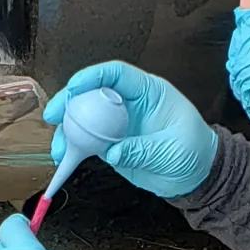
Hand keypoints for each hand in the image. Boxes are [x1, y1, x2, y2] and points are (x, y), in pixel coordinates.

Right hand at [43, 62, 218, 197]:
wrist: (196, 175)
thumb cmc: (194, 152)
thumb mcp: (172, 150)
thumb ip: (142, 149)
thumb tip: (112, 152)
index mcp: (148, 92)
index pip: (117, 74)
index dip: (94, 76)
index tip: (75, 87)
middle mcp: (129, 104)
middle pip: (92, 93)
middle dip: (69, 101)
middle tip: (53, 115)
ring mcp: (117, 124)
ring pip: (84, 119)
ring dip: (67, 131)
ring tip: (58, 148)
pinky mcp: (110, 144)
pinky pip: (86, 142)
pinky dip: (73, 150)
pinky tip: (64, 158)